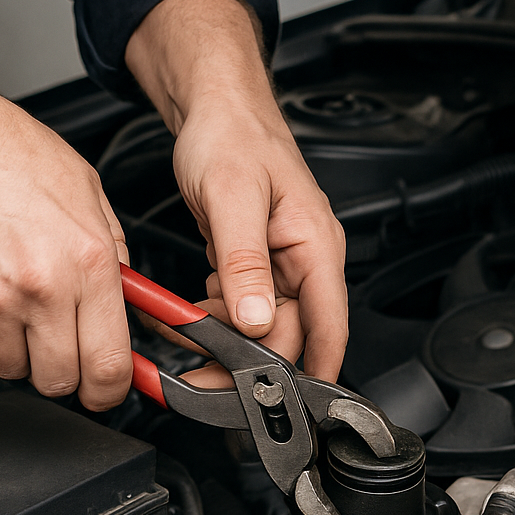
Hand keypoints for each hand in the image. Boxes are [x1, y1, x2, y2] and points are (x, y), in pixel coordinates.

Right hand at [0, 0, 130, 410]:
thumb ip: (114, 256)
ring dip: (17, 350)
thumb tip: (128, 306)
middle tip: (57, 341)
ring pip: (12, 369)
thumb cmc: (8, 154)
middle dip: (62, 370)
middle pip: (60, 382)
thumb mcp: (89, 195)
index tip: (106, 389)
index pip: (110, 365)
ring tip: (14, 302)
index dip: (110, 390)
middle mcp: (43, 287)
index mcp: (89, 263)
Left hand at [126, 0, 347, 382]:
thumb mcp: (232, 197)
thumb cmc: (232, 135)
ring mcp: (281, 265)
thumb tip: (256, 319)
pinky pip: (242, 310)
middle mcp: (306, 261)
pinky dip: (215, 319)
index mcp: (316, 246)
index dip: (313, 374)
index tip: (284, 407)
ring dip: (226, 340)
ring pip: (262, 328)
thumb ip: (245, 262)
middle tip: (203, 373)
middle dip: (248, 360)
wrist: (214, 107)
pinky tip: (191, 310)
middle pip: (289, 335)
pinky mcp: (255, 266)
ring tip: (185, 332)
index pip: (329, 328)